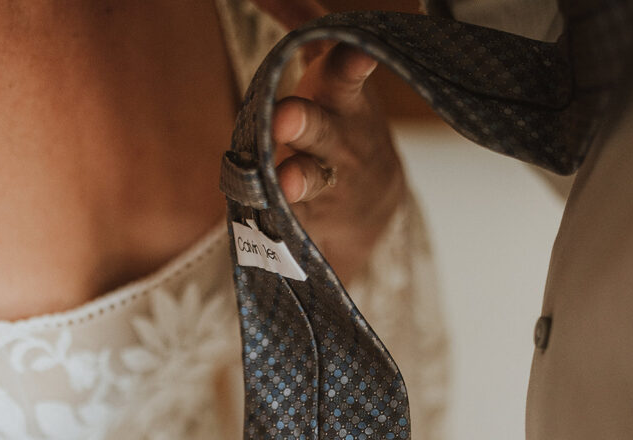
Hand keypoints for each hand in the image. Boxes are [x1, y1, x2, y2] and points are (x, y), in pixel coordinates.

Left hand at [255, 0, 405, 281]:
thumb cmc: (341, 122)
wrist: (371, 206)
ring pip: (309, 179)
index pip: (350, 75)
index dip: (352, 63)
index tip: (357, 52)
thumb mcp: (333, 74)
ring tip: (283, 181)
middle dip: (303, 123)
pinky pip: (287, 217)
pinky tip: (261, 219)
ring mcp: (326, 184)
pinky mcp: (308, 219)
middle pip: (320, 130)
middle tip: (285, 116)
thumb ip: (306, 26)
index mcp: (344, 99)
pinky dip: (273, 219)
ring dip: (295, 180)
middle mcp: (339, 142)